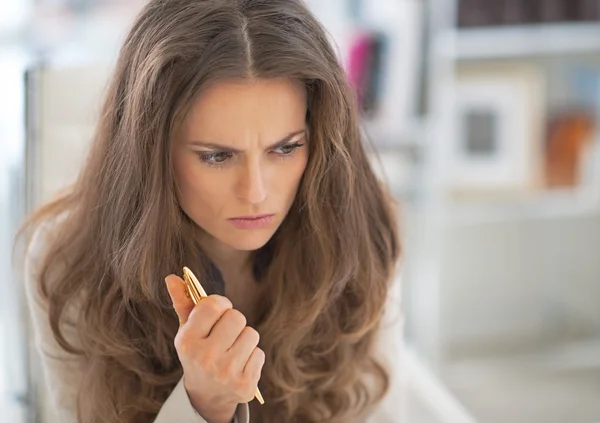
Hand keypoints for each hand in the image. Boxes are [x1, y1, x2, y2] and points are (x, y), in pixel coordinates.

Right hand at [165, 274, 264, 422]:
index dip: (220, 303)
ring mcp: (226, 373)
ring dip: (244, 338)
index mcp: (188, 342)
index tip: (217, 311)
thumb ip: (183, 303)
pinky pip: (259, 353)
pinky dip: (252, 356)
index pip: (213, 304)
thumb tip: (173, 277)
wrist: (206, 395)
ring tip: (232, 349)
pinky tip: (239, 364)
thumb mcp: (187, 330)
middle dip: (233, 321)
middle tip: (225, 333)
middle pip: (236, 317)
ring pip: (251, 334)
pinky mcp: (244, 385)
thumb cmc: (198, 351)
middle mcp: (205, 358)